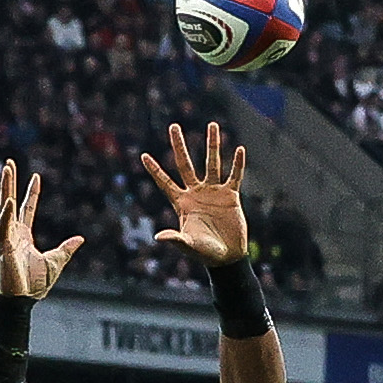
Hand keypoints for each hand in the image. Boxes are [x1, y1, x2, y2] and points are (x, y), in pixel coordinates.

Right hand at [0, 158, 87, 299]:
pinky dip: (5, 214)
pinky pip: (3, 227)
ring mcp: (6, 239)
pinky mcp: (3, 248)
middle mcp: (13, 234)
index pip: (27, 209)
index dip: (31, 193)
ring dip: (4, 189)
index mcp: (24, 237)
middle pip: (10, 202)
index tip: (36, 176)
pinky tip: (8, 200)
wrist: (22, 302)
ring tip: (6, 169)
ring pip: (4, 208)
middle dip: (10, 183)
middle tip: (9, 163)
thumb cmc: (34, 286)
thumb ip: (66, 249)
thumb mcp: (56, 262)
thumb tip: (80, 238)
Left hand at [136, 121, 250, 265]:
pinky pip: (235, 176)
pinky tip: (240, 150)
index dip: (154, 170)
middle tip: (173, 126)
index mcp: (182, 203)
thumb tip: (159, 237)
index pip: (165, 182)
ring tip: (212, 125)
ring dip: (212, 145)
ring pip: (212, 163)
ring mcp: (214, 192)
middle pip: (185, 164)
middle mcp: (196, 193)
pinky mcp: (231, 196)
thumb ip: (176, 239)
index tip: (143, 155)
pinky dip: (238, 164)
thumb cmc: (205, 253)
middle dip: (179, 145)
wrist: (227, 257)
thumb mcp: (189, 246)